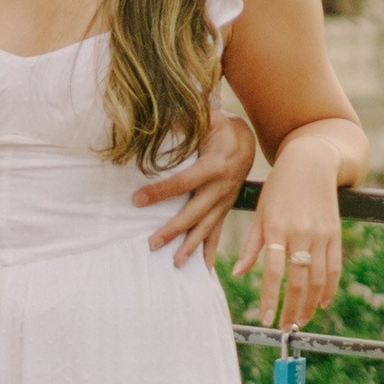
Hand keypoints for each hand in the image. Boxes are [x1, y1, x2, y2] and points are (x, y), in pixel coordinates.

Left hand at [135, 108, 258, 268]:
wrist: (247, 141)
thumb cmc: (220, 128)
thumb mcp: (208, 118)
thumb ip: (188, 117)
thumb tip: (160, 112)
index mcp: (214, 166)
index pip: (184, 182)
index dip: (160, 192)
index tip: (137, 200)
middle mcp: (221, 188)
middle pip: (194, 212)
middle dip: (174, 230)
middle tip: (152, 243)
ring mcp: (224, 202)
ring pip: (206, 227)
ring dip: (190, 246)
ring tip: (175, 263)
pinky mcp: (224, 209)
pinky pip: (217, 233)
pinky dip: (211, 252)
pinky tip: (204, 270)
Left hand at [247, 132, 346, 332]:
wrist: (311, 162)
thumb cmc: (279, 187)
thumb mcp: (260, 212)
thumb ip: (252, 245)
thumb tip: (239, 273)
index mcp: (277, 228)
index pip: (272, 272)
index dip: (270, 299)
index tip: (266, 319)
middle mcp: (300, 233)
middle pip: (299, 280)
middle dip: (292, 309)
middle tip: (286, 327)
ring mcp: (321, 234)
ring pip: (318, 279)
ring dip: (311, 304)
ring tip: (301, 321)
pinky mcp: (335, 233)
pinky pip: (335, 267)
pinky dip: (330, 288)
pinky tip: (323, 303)